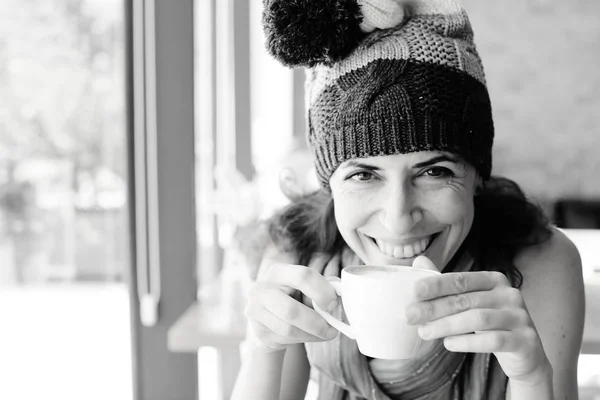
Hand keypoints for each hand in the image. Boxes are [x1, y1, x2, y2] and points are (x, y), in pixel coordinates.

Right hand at [244, 262, 338, 351]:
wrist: (270, 317)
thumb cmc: (295, 297)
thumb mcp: (306, 288)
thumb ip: (322, 288)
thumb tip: (341, 295)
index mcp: (278, 271)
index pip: (302, 276)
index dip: (322, 291)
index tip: (334, 304)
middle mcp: (261, 289)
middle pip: (291, 310)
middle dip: (316, 323)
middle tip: (332, 330)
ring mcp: (255, 311)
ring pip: (289, 330)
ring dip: (312, 335)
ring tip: (324, 334)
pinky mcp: (258, 331)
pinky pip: (285, 340)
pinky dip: (303, 340)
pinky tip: (308, 335)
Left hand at [406, 257, 551, 384]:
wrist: (525, 355)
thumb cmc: (491, 324)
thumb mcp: (470, 303)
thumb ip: (447, 285)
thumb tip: (419, 261)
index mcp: (494, 280)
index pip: (461, 280)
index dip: (437, 284)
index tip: (414, 291)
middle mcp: (509, 294)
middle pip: (466, 300)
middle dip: (434, 308)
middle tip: (410, 316)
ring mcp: (520, 316)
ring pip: (478, 319)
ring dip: (446, 325)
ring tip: (424, 332)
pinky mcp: (525, 340)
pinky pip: (493, 340)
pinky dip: (468, 342)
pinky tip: (448, 344)